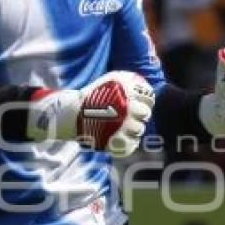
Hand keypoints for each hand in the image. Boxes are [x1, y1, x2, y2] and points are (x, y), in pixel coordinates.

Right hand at [27, 72, 154, 155]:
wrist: (74, 113)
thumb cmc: (96, 95)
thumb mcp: (113, 79)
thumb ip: (132, 81)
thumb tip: (146, 87)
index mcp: (127, 93)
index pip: (150, 98)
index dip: (146, 101)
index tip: (139, 103)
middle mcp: (126, 110)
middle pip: (145, 114)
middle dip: (140, 114)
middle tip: (130, 115)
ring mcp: (121, 127)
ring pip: (139, 130)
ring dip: (133, 128)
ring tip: (123, 125)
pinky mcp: (115, 142)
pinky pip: (131, 146)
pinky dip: (128, 142)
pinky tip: (122, 136)